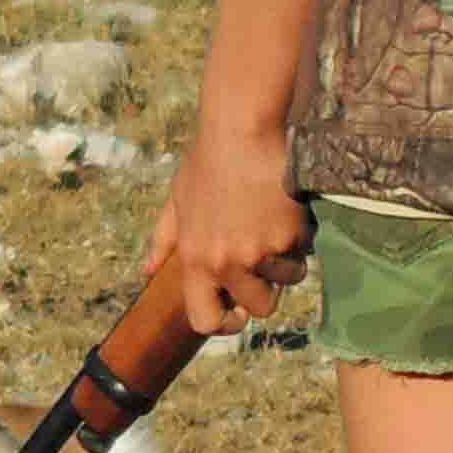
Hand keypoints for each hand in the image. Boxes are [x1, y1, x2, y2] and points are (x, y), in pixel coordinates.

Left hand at [148, 125, 310, 337]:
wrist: (242, 129)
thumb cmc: (208, 161)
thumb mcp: (178, 200)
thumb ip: (164, 240)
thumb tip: (148, 270)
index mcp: (195, 259)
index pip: (205, 320)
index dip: (225, 324)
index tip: (238, 311)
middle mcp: (225, 263)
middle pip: (259, 308)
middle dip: (267, 289)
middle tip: (266, 260)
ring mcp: (260, 252)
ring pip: (288, 279)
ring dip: (288, 259)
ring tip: (275, 223)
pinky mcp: (290, 236)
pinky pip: (305, 251)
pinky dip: (302, 234)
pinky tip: (287, 206)